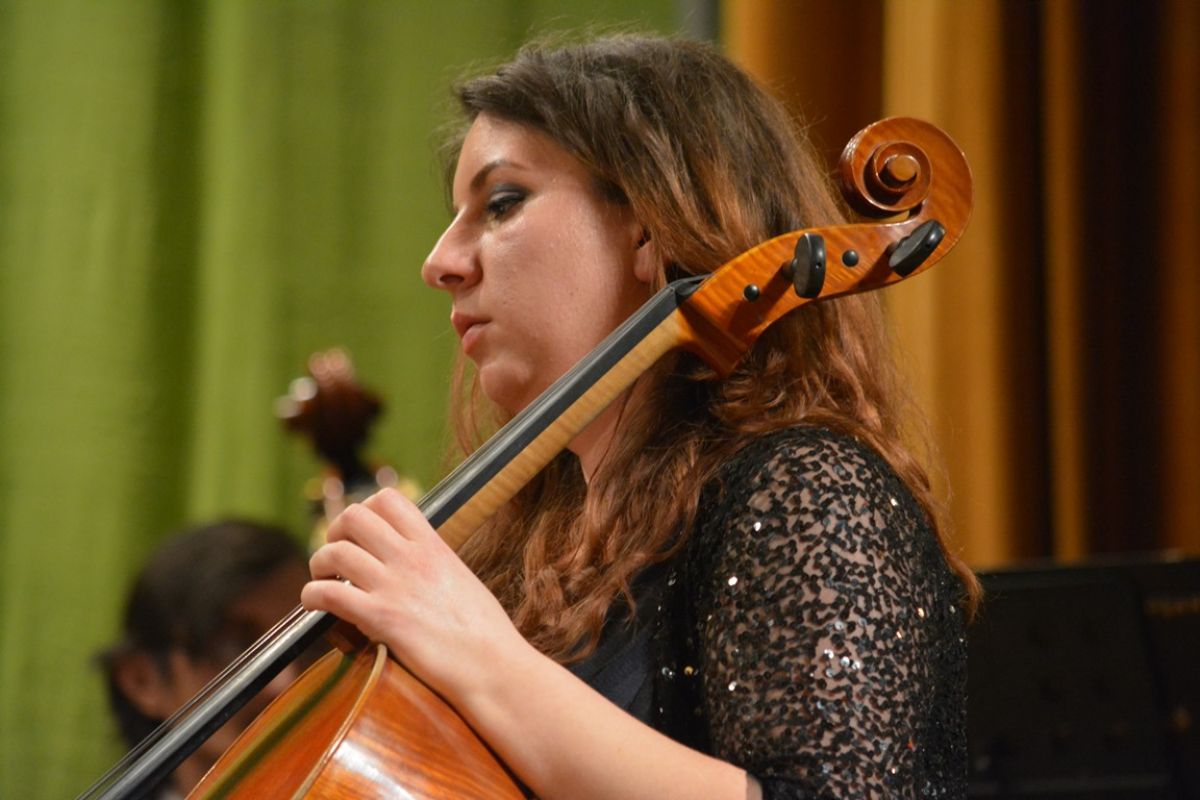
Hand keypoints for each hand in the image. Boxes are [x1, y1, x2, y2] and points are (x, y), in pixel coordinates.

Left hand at [301, 488, 523, 700]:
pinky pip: (328, 594)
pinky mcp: (381, 618)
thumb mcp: (461, 579)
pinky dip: (311, 595)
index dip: (365, 510)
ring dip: (319, 564)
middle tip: (337, 556)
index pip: (388, 499)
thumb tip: (417, 567)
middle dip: (335, 532)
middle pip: (353, 516)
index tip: (361, 533)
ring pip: (335, 552)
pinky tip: (313, 605)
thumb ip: (434, 565)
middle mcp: (411, 558)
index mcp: (432, 545)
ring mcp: (394, 586)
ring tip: (324, 581)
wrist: (492, 665)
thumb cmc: (485, 632)